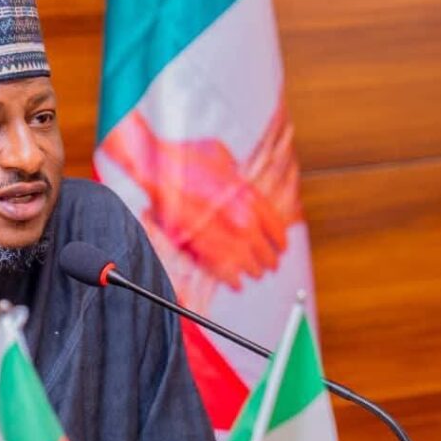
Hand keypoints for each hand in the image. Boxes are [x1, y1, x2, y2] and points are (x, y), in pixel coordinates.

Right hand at [100, 110, 288, 290]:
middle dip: (269, 261)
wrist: (160, 171)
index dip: (280, 242)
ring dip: (252, 271)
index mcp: (250, 196)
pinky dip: (231, 280)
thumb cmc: (184, 159)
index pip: (276, 228)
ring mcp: (224, 235)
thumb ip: (234, 171)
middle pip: (266, 251)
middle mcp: (243, 219)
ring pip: (248, 264)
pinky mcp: (203, 248)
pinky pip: (225, 271)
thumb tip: (236, 176)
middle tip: (269, 266)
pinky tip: (235, 284)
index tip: (280, 248)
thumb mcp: (221, 155)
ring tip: (254, 275)